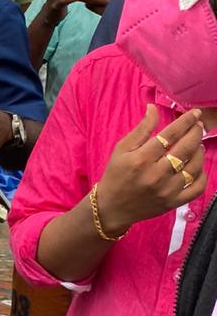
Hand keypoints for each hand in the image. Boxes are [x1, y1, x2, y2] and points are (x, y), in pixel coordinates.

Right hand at [95, 105, 206, 236]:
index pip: (170, 135)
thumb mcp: (121, 149)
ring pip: (194, 167)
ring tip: (197, 144)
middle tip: (198, 126)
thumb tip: (153, 108)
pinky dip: (202, 175)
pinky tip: (198, 166)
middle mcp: (156, 174)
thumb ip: (141, 129)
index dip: (185, 121)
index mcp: (141, 159)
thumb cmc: (115, 175)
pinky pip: (197, 188)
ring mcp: (167, 190)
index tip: (195, 113)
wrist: (112, 207)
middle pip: (185, 149)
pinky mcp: (173, 203)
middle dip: (196, 133)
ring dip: (199, 151)